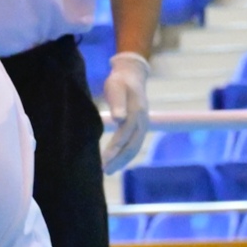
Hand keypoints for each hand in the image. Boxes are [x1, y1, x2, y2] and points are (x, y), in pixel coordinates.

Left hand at [99, 52, 150, 172]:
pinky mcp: (139, 128)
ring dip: (122, 160)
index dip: (115, 148)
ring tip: (107, 170)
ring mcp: (143, 125)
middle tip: (104, 171)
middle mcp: (143, 121)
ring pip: (134, 148)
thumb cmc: (120, 81)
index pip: (125, 134)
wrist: (132, 75)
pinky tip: (115, 162)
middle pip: (132, 145)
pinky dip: (125, 155)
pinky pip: (133, 145)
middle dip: (119, 160)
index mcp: (137, 112)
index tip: (103, 159)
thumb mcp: (116, 87)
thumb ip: (117, 102)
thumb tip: (119, 118)